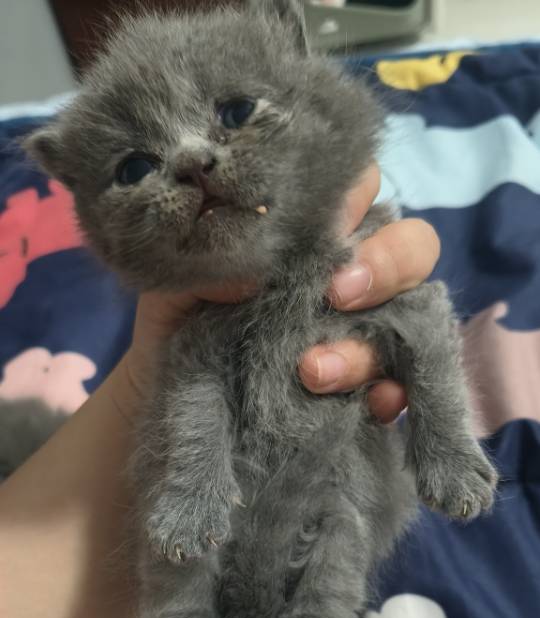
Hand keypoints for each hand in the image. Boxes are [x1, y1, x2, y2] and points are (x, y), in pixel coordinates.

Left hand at [124, 164, 439, 422]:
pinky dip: (394, 393)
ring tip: (311, 372)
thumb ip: (213, 257)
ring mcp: (363, 330)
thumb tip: (260, 260)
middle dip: (386, 266)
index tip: (324, 235)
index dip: (354, 201)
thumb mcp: (178, 279)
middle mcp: (349, 272)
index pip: (360, 188)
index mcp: (310, 230)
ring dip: (365, 346)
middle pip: (410, 247)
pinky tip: (372, 403)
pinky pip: (402, 385)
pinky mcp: (365, 386)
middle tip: (336, 296)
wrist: (164, 393)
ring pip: (409, 318)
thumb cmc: (175, 316)